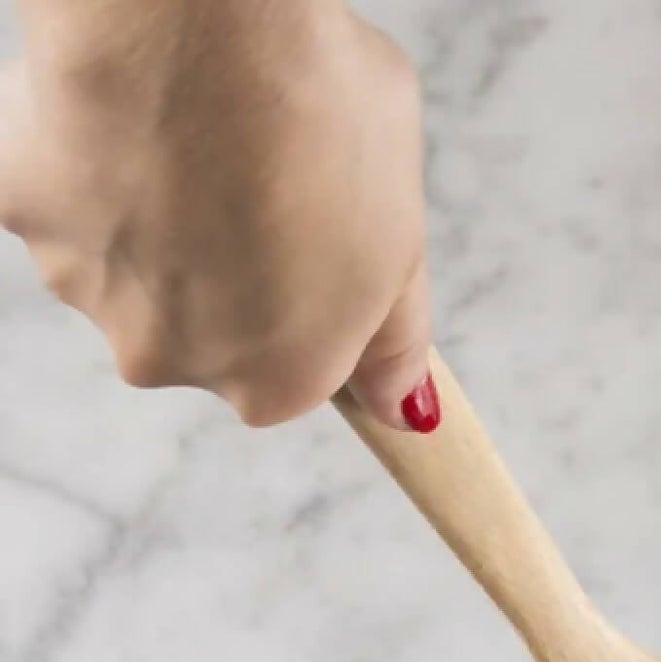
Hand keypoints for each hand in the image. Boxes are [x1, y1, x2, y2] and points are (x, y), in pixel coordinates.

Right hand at [0, 0, 436, 430]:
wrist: (197, 17)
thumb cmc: (317, 120)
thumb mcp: (404, 241)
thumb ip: (395, 336)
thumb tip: (402, 405)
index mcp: (274, 384)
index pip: (292, 369)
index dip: (305, 300)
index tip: (309, 242)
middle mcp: (171, 362)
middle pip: (201, 324)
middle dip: (223, 259)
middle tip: (253, 173)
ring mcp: (86, 290)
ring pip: (127, 257)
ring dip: (154, 207)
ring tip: (191, 132)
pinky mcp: (21, 210)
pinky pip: (60, 192)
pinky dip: (88, 157)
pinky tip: (123, 110)